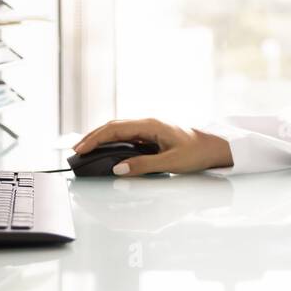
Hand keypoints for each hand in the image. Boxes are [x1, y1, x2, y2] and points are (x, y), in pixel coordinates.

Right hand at [71, 117, 232, 175]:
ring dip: (102, 138)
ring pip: (119, 129)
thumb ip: (144, 165)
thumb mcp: (171, 163)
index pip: (115, 128)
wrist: (214, 147)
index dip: (95, 138)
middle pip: (114, 126)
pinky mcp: (152, 134)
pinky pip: (127, 135)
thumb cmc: (197, 153)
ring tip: (86, 148)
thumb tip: (118, 168)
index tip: (80, 148)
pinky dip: (113, 140)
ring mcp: (150, 127)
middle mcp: (148, 123)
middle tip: (76, 149)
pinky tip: (106, 148)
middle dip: (93, 137)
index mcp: (151, 125)